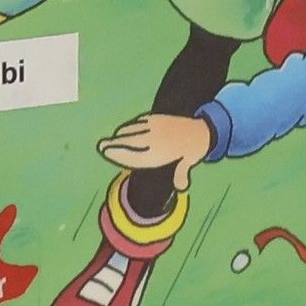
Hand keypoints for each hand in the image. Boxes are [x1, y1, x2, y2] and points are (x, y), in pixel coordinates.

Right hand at [97, 113, 212, 189]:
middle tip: (100, 146)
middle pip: (131, 142)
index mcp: (160, 151)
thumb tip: (181, 188)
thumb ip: (181, 174)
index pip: (135, 155)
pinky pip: (141, 121)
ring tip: (108, 140)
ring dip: (121, 134)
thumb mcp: (188, 163)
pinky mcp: (158, 117)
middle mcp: (155, 138)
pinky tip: (125, 128)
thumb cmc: (194, 149)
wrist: (204, 128)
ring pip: (134, 130)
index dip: (120, 154)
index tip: (107, 153)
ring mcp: (156, 126)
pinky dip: (131, 125)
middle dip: (115, 144)